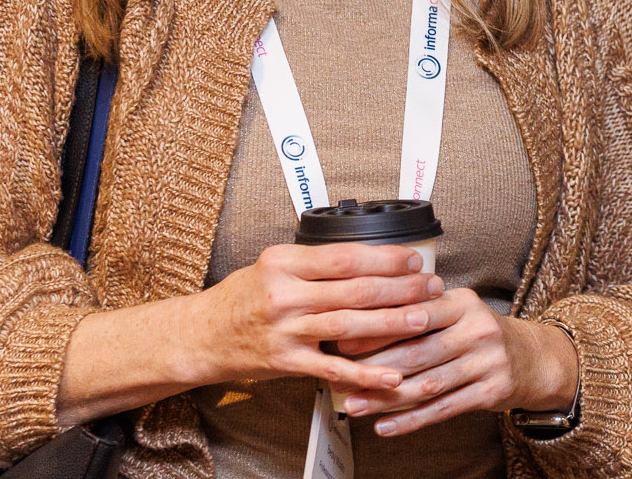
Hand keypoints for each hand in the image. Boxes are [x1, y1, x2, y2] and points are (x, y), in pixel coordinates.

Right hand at [189, 242, 442, 394]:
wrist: (201, 336)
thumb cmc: (242, 298)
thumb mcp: (272, 266)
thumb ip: (313, 263)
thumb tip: (369, 256)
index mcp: (283, 263)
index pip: (344, 257)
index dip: (384, 258)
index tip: (413, 258)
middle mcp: (284, 295)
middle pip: (354, 289)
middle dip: (399, 288)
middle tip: (430, 286)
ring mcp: (284, 330)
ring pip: (348, 326)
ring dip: (391, 323)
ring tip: (423, 319)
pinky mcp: (285, 362)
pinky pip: (332, 368)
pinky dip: (364, 373)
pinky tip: (392, 375)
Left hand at [337, 288, 579, 435]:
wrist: (532, 358)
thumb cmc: (479, 334)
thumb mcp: (457, 313)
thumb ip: (420, 313)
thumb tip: (361, 324)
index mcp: (464, 303)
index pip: (415, 314)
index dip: (379, 329)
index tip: (344, 341)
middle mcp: (478, 329)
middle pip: (419, 352)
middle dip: (376, 367)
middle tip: (340, 377)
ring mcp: (488, 362)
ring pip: (428, 384)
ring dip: (387, 398)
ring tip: (355, 405)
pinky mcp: (492, 391)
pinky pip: (444, 409)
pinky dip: (411, 420)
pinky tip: (385, 427)